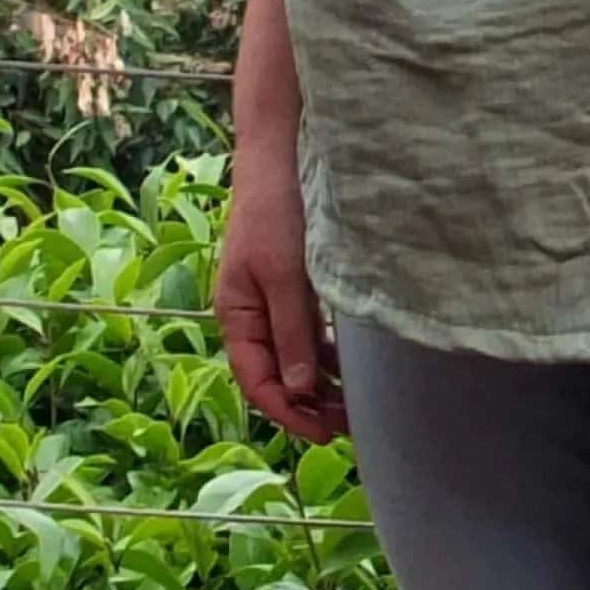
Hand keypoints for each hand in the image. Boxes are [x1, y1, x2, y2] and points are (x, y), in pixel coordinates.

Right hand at [216, 140, 346, 443]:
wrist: (282, 156)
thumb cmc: (276, 212)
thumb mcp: (284, 276)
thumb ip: (292, 332)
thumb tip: (300, 390)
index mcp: (236, 315)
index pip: (257, 381)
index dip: (288, 413)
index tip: (324, 434)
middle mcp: (251, 314)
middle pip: (275, 376)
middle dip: (307, 407)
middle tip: (348, 429)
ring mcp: (273, 301)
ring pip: (294, 358)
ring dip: (320, 386)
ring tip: (354, 409)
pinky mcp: (295, 286)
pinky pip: (308, 335)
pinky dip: (328, 357)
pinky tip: (352, 370)